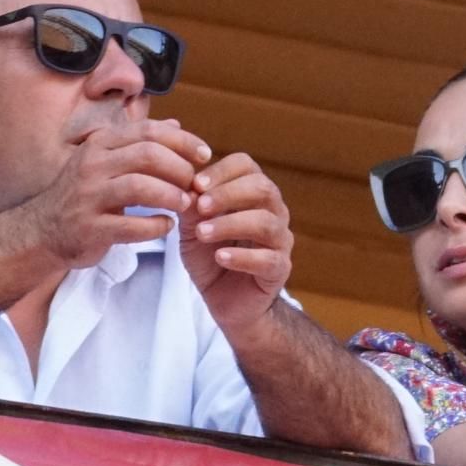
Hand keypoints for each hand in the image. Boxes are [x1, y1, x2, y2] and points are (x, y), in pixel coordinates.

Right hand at [25, 119, 206, 268]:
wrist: (42, 230)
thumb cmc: (85, 193)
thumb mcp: (107, 160)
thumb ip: (140, 143)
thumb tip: (176, 124)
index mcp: (101, 143)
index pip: (150, 131)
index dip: (184, 142)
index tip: (205, 155)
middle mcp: (92, 164)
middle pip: (148, 155)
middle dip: (180, 169)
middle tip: (195, 185)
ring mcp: (88, 196)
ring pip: (140, 187)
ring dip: (171, 196)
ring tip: (185, 205)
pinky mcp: (89, 228)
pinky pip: (131, 226)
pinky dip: (156, 226)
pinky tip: (167, 225)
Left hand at [180, 150, 292, 333]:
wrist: (225, 300)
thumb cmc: (210, 257)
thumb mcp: (191, 229)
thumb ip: (190, 208)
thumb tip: (186, 186)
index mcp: (253, 194)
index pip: (246, 166)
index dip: (222, 170)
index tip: (195, 184)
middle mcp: (273, 211)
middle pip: (263, 188)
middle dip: (228, 194)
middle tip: (200, 206)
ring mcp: (280, 240)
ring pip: (266, 222)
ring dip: (231, 224)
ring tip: (202, 233)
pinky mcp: (280, 269)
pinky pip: (269, 258)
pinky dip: (242, 256)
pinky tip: (219, 257)